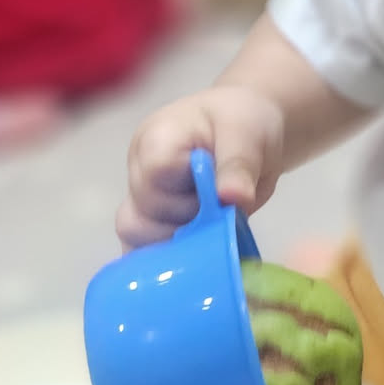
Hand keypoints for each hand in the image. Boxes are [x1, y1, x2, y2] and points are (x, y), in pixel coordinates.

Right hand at [117, 85, 285, 248]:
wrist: (247, 132)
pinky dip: (168, 262)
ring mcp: (142, 201)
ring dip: (176, 248)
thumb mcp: (248, 133)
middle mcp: (138, 173)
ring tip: (212, 236)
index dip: (188, 194)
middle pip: (139, 217)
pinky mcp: (154, 224)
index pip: (155, 176)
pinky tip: (197, 263)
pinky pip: (146, 251)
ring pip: (135, 240)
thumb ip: (238, 165)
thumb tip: (233, 199)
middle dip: (187, 226)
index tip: (221, 196)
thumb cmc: (243, 122)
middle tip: (223, 217)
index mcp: (156, 140)